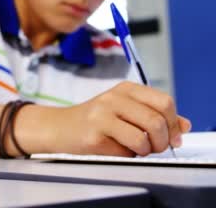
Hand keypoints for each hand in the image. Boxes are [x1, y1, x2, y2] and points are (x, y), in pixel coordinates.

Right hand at [42, 81, 191, 156]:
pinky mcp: (94, 134)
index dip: (174, 122)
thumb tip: (184, 125)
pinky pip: (128, 148)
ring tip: (138, 149)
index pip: (164, 102)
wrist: (58, 127)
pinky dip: (131, 154)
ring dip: (148, 149)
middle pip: (157, 119)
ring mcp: (102, 114)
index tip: (173, 136)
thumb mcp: (125, 110)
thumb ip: (154, 115)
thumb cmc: (93, 121)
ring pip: (145, 135)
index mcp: (125, 89)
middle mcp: (114, 97)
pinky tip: (120, 150)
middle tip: (156, 147)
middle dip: (163, 140)